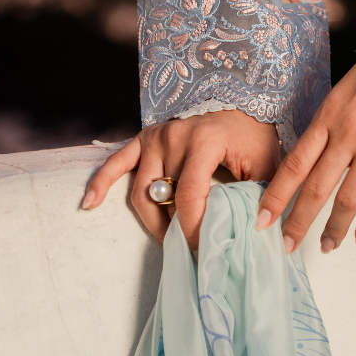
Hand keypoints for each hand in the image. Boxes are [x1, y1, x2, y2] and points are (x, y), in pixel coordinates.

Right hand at [82, 109, 281, 248]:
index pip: (190, 196)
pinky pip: (117, 162)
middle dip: (173, 230)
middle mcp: (175, 136)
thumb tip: (258, 232)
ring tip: (165, 242)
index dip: (192, 228)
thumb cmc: (254, 137)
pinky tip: (90, 203)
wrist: (241, 103)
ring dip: (151, 220)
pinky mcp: (144, 137)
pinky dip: (102, 182)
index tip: (201, 249)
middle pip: (163, 197)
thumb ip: (261, 196)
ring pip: (141, 190)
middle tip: (186, 251)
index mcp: (205, 141)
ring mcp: (156, 136)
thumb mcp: (266, 164)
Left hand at [255, 33, 355, 253]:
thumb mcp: (350, 85)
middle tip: (286, 245)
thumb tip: (328, 150)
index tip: (262, 217)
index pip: (295, 163)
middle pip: (315, 188)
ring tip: (326, 247)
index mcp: (329, 115)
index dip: (276, 195)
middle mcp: (346, 134)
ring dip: (334, 228)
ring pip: (347, 199)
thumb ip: (336, 118)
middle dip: (297, 221)